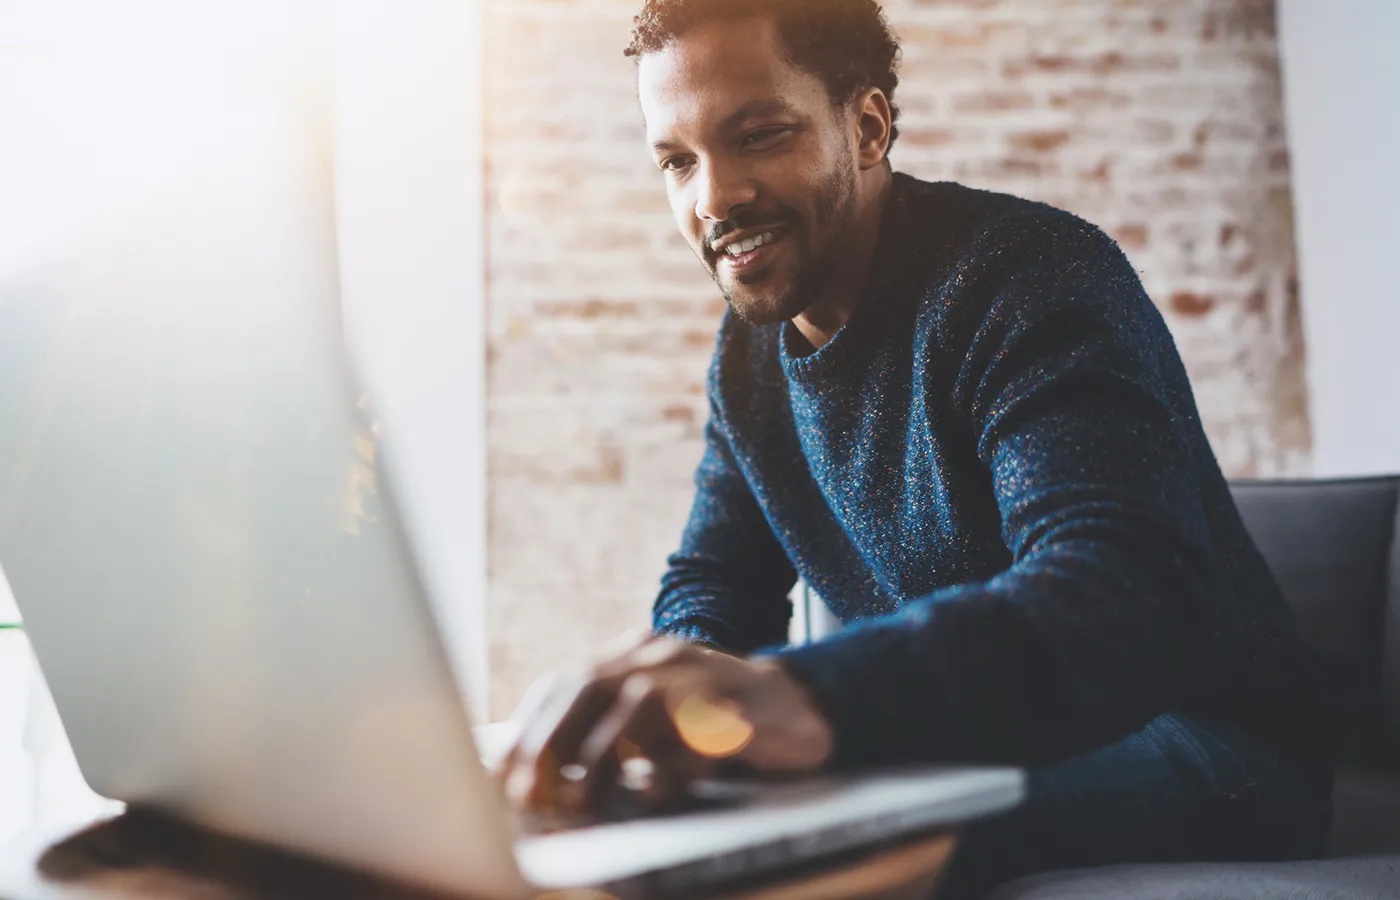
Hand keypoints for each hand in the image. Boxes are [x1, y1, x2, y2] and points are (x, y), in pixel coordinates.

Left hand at [500, 634, 833, 818]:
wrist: (802, 707)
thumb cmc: (712, 723)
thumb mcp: (652, 720)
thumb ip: (602, 733)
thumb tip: (534, 780)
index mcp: (635, 654)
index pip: (566, 682)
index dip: (531, 730)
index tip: (504, 778)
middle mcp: (665, 656)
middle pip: (592, 683)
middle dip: (553, 742)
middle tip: (532, 795)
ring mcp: (706, 676)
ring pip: (641, 702)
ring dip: (604, 755)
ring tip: (584, 801)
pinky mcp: (744, 711)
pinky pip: (700, 734)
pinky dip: (672, 767)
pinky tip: (655, 794)